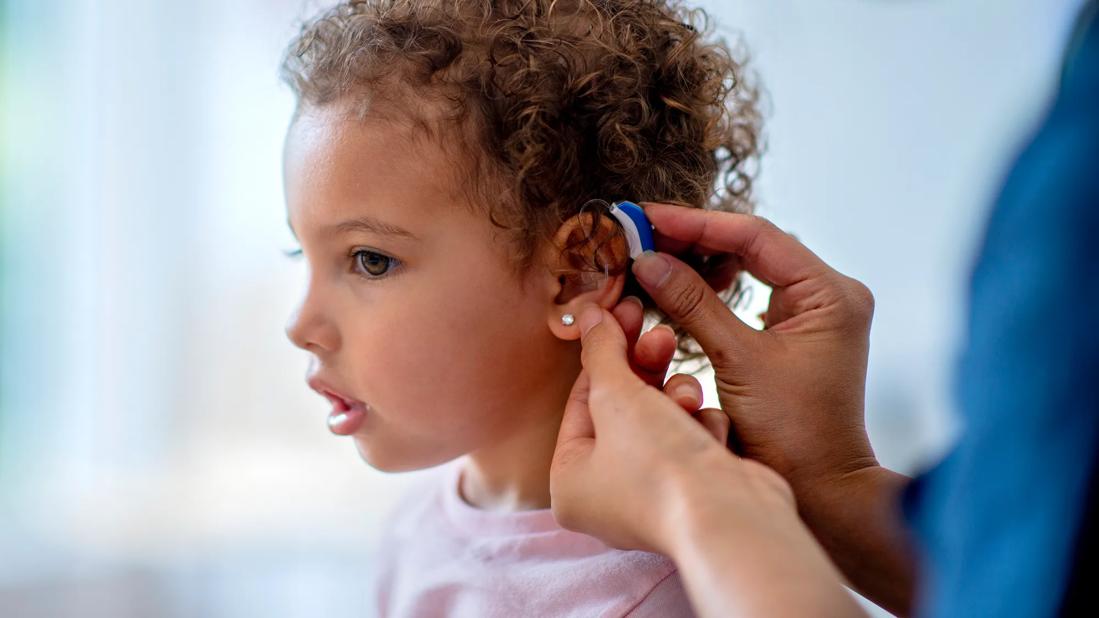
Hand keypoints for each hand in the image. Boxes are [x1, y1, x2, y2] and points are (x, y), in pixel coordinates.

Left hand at [550, 304, 793, 554]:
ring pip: (662, 418)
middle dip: (646, 368)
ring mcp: (653, 494)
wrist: (730, 517)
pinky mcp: (696, 490)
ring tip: (688, 397)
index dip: (604, 350)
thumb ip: (601, 351)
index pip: (582, 399)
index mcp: (569, 481)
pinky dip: (703, 430)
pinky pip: (692, 441)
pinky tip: (710, 435)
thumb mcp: (617, 396)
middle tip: (660, 331)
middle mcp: (606, 494)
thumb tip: (586, 313)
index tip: (622, 311)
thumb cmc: (659, 466)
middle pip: (622, 406)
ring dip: (678, 397)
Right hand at [632, 203, 878, 495]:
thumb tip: (649, 261)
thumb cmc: (792, 434)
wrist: (821, 488)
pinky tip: (680, 287)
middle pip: (754, 245)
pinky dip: (714, 289)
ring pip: (750, 267)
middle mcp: (828, 294)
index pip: (757, 236)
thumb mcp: (737, 360)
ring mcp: (814, 312)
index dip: (697, 224)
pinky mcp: (796, 332)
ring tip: (654, 257)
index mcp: (829, 293)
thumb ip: (693, 305)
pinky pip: (750, 294)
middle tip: (643, 234)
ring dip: (702, 262)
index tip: (650, 218)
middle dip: (695, 240)